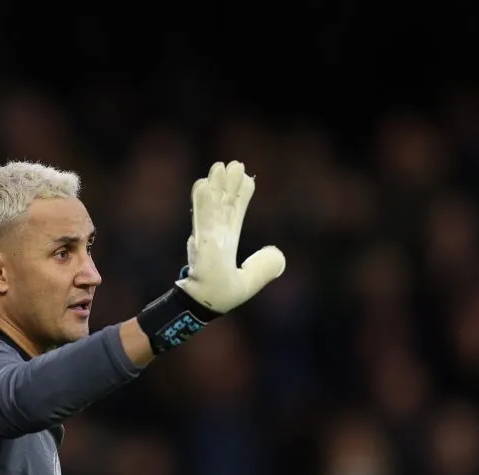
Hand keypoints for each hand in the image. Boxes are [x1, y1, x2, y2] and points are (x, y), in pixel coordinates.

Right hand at [176, 160, 285, 313]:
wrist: (205, 305)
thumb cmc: (220, 296)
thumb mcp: (250, 282)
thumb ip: (264, 267)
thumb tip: (277, 252)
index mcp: (226, 244)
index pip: (235, 214)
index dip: (241, 196)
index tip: (246, 178)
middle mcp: (215, 236)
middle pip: (223, 204)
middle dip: (228, 185)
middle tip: (234, 164)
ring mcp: (207, 237)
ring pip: (212, 205)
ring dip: (215, 185)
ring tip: (219, 165)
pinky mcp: (201, 241)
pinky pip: (203, 217)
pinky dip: (203, 200)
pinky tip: (203, 183)